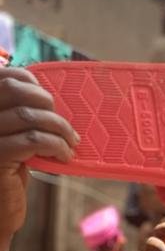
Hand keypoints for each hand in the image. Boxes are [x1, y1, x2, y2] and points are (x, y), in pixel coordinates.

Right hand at [0, 67, 78, 237]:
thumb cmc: (8, 173)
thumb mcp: (14, 138)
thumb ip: (22, 116)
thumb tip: (50, 98)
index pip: (4, 77)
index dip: (30, 81)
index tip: (49, 101)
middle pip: (15, 91)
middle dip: (46, 103)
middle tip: (64, 126)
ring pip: (28, 116)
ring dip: (58, 127)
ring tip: (71, 143)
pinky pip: (33, 140)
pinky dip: (56, 145)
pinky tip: (64, 156)